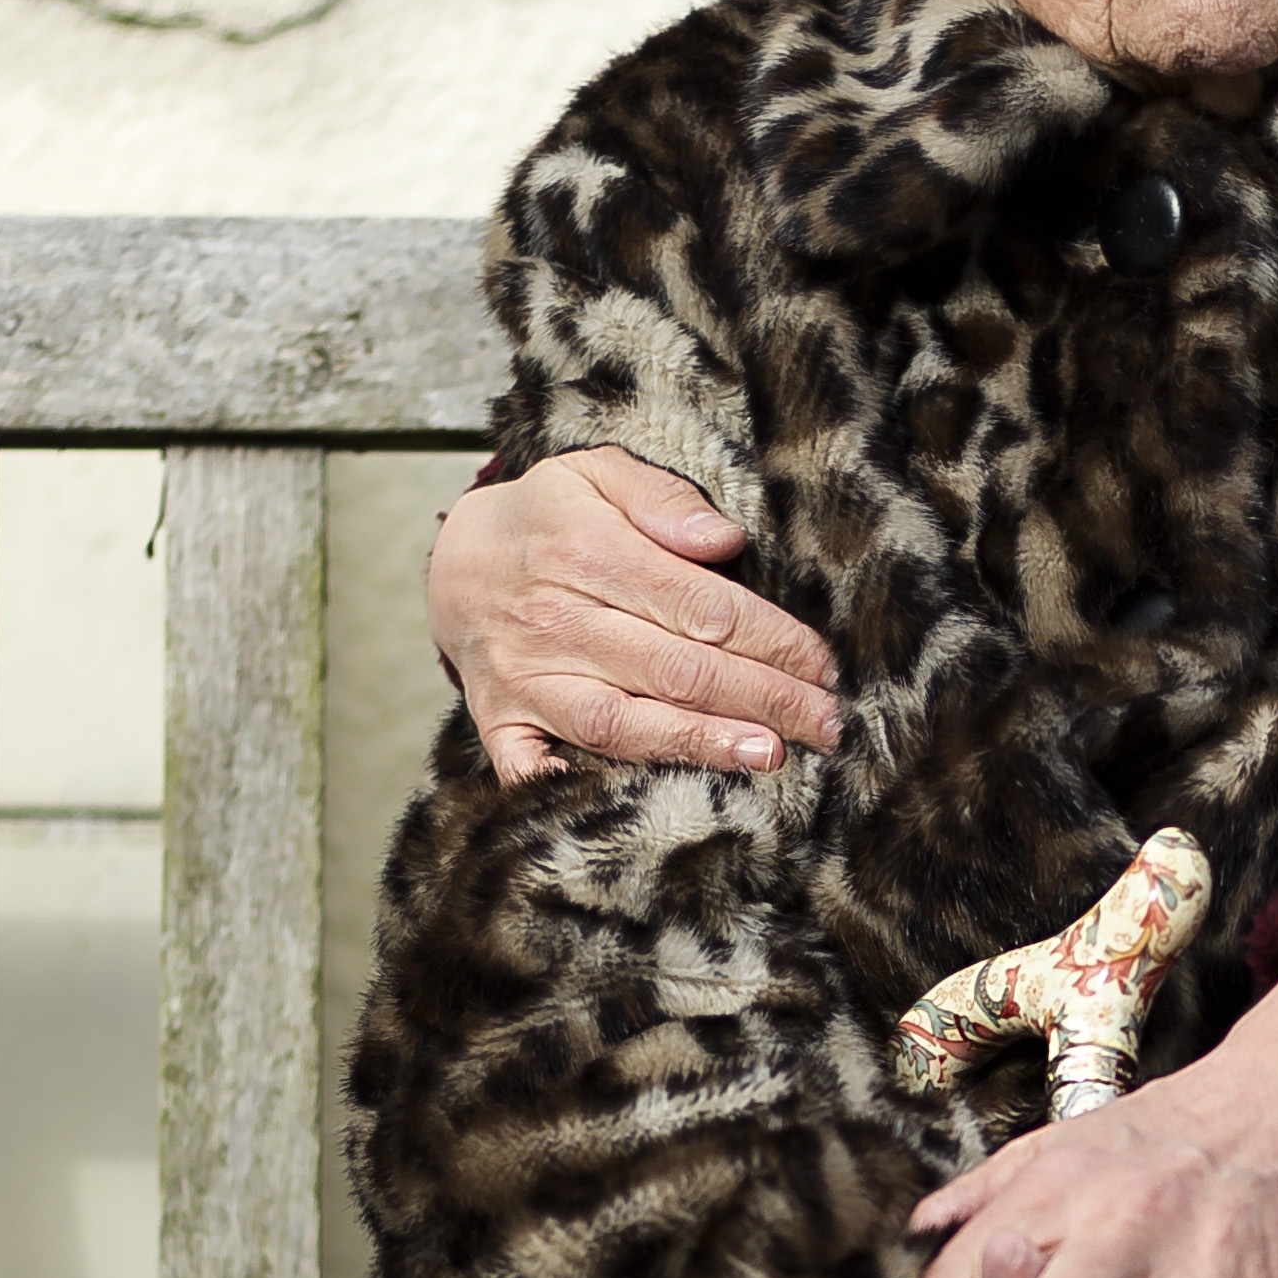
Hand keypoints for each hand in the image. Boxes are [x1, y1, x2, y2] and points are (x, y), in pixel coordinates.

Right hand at [426, 450, 842, 786]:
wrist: (452, 563)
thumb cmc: (547, 520)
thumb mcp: (595, 474)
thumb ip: (661, 498)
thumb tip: (723, 539)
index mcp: (587, 552)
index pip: (702, 606)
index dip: (771, 640)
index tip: (822, 666)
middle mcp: (555, 619)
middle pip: (677, 669)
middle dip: (762, 699)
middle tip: (825, 725)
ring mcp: (524, 677)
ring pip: (622, 722)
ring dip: (699, 744)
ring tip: (767, 757)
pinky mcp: (499, 720)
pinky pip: (534, 767)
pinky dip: (573, 788)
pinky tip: (637, 803)